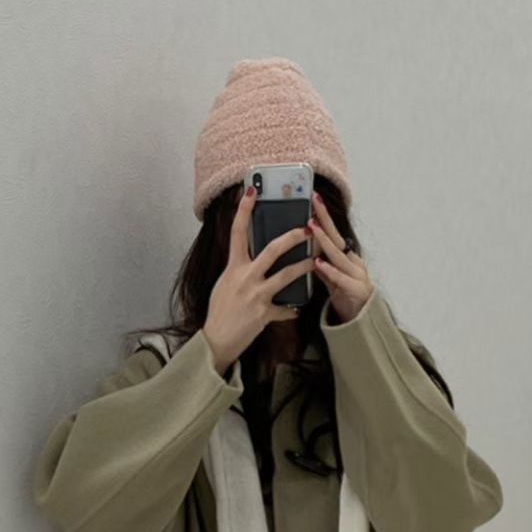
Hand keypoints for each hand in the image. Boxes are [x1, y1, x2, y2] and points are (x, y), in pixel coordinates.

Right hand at [203, 187, 314, 374]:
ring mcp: (256, 296)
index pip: (237, 233)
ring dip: (303, 267)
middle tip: (307, 229)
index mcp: (233, 268)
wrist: (216, 340)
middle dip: (292, 237)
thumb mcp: (225, 284)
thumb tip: (251, 258)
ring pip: (286, 275)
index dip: (243, 210)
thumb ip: (239, 270)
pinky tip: (297, 309)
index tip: (250, 192)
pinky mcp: (264, 314)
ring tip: (315, 261)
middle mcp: (245, 278)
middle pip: (272, 250)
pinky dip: (291, 310)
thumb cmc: (219, 311)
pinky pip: (285, 310)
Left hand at [310, 190, 373, 321]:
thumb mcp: (331, 280)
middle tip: (314, 202)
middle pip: (337, 237)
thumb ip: (322, 266)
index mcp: (346, 257)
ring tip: (312, 228)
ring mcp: (356, 274)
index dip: (323, 216)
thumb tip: (309, 253)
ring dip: (324, 241)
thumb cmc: (346, 297)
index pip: (333, 233)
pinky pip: (341, 278)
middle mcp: (353, 262)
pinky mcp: (356, 290)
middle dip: (325, 219)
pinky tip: (319, 263)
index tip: (313, 199)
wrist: (363, 321)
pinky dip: (330, 270)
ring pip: (338, 255)